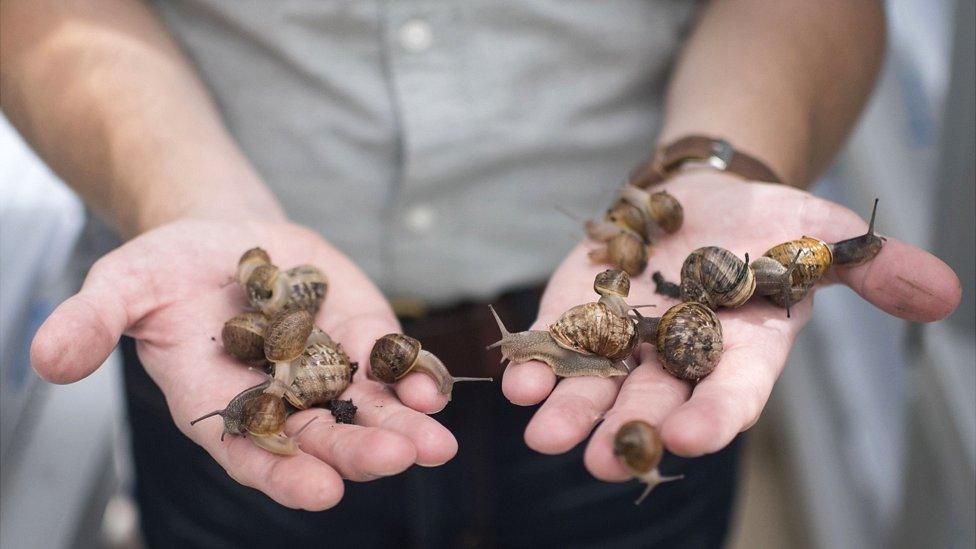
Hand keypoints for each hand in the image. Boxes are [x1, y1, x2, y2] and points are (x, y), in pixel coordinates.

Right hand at [31, 218, 457, 509]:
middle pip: (322, 442)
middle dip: (359, 453)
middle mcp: (279, 402)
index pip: (253, 453)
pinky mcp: (360, 339)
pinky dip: (413, 378)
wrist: (221, 237)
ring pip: (368, 412)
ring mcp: (327, 374)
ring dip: (403, 429)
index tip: (320, 491)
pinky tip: (433, 389)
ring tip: (435, 443)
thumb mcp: (123, 285)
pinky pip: (391, 366)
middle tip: (396, 458)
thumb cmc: (168, 270)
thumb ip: (93, 323)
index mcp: (220, 406)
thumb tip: (46, 358)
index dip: (284, 475)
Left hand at [503, 171, 960, 480]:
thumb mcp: (822, 236)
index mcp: (741, 352)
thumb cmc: (767, 224)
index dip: (716, 414)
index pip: (732, 393)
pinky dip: (537, 366)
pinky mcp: (579, 317)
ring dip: (570, 413)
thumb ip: (873, 267)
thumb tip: (944, 295)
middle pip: (654, 404)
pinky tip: (518, 380)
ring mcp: (624, 344)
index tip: (695, 434)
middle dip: (629, 432)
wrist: (700, 197)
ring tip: (546, 434)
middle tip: (604, 461)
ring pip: (596, 388)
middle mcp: (679, 361)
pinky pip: (556, 348)